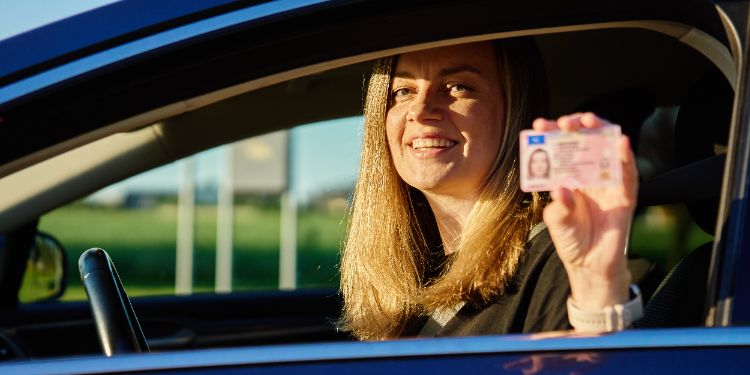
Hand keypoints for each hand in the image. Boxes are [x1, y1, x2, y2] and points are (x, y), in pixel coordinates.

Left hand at [532, 112, 638, 309]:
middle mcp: (589, 173)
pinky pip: (629, 172)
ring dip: (602, 130)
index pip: (560, 147)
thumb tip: (561, 190)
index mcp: (569, 175)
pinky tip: (621, 142)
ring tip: (590, 121)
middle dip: (576, 125)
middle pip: (586, 139)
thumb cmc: (571, 239)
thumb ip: (558, 208)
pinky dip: (626, 156)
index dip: (552, 133)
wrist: (591, 264)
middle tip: (566, 122)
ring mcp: (609, 181)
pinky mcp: (626, 194)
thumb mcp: (557, 223)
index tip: (539, 125)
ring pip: (608, 147)